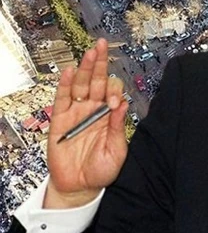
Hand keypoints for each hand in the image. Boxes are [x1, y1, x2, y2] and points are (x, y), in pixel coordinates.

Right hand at [44, 38, 128, 208]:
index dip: (114, 92)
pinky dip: (66, 85)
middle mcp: (93, 110)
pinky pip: (62, 99)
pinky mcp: (60, 120)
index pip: (113, 93)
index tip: (114, 102)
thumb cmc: (102, 169)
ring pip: (81, 85)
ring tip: (90, 52)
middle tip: (103, 46)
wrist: (80, 186)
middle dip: (100, 64)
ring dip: (85, 69)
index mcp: (109, 116)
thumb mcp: (116, 150)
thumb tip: (123, 104)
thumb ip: (118, 127)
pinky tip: (71, 71)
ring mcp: (76, 113)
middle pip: (97, 81)